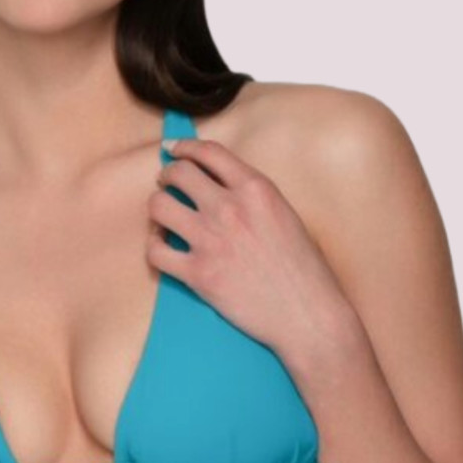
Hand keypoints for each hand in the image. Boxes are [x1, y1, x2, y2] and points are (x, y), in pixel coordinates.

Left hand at [147, 137, 355, 363]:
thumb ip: (251, 195)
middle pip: (178, 173)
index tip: (172, 150)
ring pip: (158, 206)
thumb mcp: (285, 213)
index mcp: (256, 189)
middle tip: (166, 184)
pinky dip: (154, 246)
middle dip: (167, 175)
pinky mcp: (198, 274)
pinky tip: (162, 247)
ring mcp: (211, 240)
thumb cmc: (304, 269)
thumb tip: (217, 182)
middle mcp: (230, 208)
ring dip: (157, 208)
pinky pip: (155, 251)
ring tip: (164, 217)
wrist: (308, 316)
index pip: (208, 152)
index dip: (184, 147)